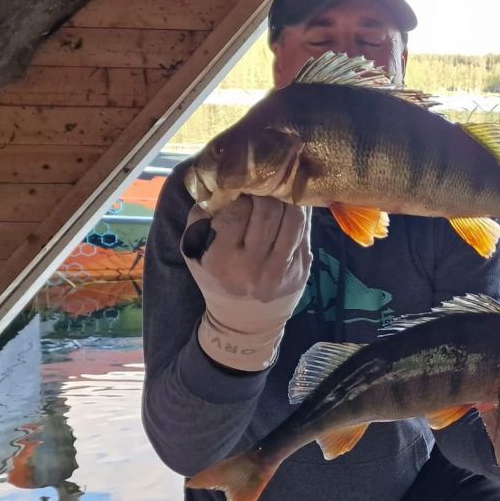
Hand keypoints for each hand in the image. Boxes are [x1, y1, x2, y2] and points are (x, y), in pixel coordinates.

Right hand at [183, 196, 311, 370]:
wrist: (244, 320)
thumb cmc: (215, 277)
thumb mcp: (194, 252)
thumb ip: (200, 216)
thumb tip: (220, 180)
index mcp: (220, 261)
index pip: (235, 210)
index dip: (238, 192)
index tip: (239, 185)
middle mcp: (252, 268)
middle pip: (267, 210)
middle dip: (265, 190)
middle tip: (262, 180)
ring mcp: (281, 270)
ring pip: (293, 216)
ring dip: (287, 196)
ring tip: (278, 187)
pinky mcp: (302, 269)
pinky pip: (305, 229)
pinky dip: (300, 210)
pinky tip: (293, 200)